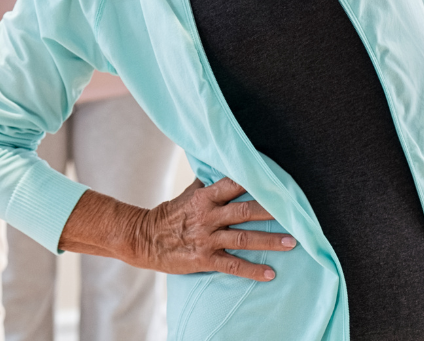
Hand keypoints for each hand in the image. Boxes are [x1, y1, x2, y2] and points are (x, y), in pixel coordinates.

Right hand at [133, 178, 294, 281]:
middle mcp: (207, 216)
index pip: (232, 185)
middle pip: (243, 211)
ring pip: (243, 239)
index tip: (275, 182)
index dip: (253, 182)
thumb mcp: (186, 194)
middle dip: (269, 211)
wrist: (146, 239)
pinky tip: (271, 274)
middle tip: (293, 213)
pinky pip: (233, 265)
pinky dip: (252, 270)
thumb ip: (206, 183)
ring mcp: (206, 238)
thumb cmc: (170, 214)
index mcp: (203, 197)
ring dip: (269, 241)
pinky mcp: (204, 259)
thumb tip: (219, 166)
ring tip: (292, 242)